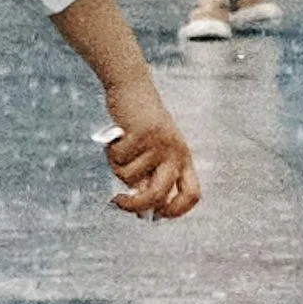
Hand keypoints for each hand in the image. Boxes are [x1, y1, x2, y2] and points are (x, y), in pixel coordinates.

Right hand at [99, 77, 198, 219]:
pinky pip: (119, 158)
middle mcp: (176, 153)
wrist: (133, 88)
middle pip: (159, 194)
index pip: (191, 194)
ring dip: (117, 167)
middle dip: (136, 205)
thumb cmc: (140, 124)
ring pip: (131, 176)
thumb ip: (149, 176)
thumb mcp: (152, 151)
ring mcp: (160, 144)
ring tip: (118, 149)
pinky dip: (111, 152)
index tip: (157, 215)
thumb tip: (139, 209)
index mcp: (183, 159)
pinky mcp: (142, 134)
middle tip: (118, 202)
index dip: (176, 210)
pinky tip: (116, 137)